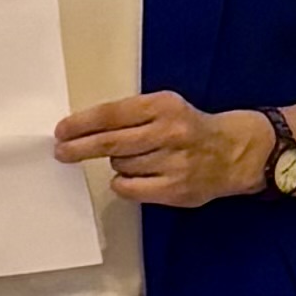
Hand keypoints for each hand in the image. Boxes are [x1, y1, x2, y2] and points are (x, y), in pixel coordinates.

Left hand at [54, 95, 260, 208]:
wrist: (233, 152)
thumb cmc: (189, 127)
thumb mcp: (164, 106)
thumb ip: (130, 114)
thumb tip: (84, 128)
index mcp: (163, 106)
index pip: (111, 114)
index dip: (82, 123)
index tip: (62, 130)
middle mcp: (168, 133)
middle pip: (109, 142)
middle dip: (79, 147)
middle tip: (61, 151)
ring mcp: (173, 163)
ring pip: (119, 165)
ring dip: (117, 162)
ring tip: (136, 158)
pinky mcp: (175, 189)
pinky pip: (129, 188)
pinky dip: (123, 183)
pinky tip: (134, 176)